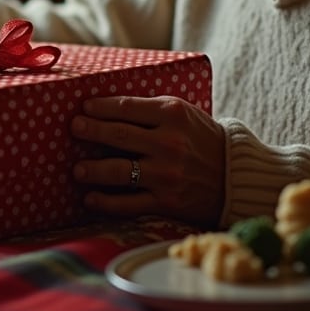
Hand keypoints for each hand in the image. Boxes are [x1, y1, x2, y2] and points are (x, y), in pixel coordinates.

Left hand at [69, 95, 225, 227]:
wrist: (235, 177)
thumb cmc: (203, 140)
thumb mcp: (184, 114)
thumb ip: (151, 111)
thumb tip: (108, 110)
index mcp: (173, 114)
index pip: (127, 107)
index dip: (101, 107)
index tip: (84, 107)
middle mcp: (168, 143)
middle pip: (119, 136)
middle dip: (91, 131)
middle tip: (74, 128)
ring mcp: (166, 174)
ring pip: (119, 171)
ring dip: (93, 170)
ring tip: (77, 169)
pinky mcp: (166, 201)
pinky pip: (129, 204)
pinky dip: (106, 202)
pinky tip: (90, 199)